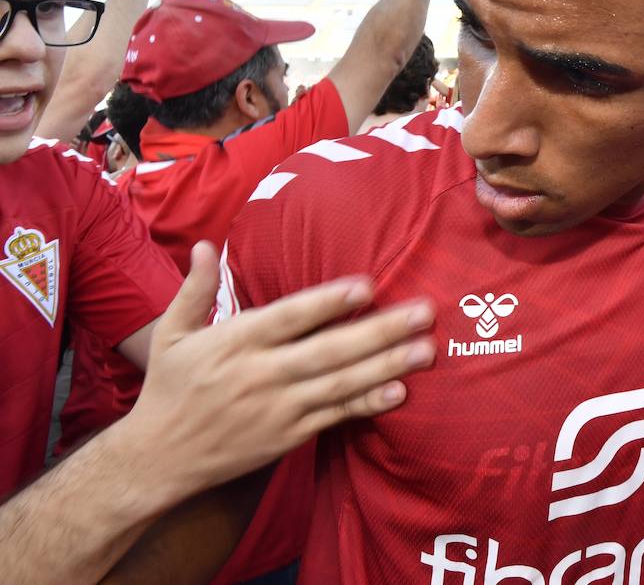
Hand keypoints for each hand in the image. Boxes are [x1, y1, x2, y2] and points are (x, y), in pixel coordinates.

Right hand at [123, 242, 435, 499]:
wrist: (157, 460)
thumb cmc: (169, 388)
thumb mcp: (171, 335)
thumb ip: (195, 289)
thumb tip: (208, 245)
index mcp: (235, 342)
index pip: (289, 317)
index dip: (328, 302)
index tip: (368, 285)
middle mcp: (260, 374)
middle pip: (328, 350)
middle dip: (380, 331)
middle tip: (424, 312)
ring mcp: (277, 408)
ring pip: (340, 384)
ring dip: (387, 366)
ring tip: (425, 350)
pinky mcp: (287, 436)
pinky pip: (334, 416)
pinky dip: (366, 404)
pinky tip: (398, 392)